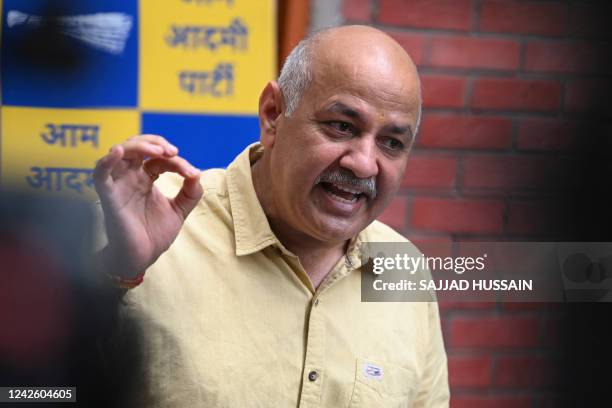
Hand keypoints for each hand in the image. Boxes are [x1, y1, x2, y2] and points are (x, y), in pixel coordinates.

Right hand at [93, 135, 202, 277]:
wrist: (142, 257)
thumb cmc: (155, 234)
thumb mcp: (179, 210)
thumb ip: (190, 192)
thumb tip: (198, 174)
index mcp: (146, 178)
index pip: (159, 159)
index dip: (177, 161)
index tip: (192, 175)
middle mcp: (130, 177)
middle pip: (137, 146)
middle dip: (155, 143)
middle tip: (173, 152)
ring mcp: (119, 184)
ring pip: (120, 152)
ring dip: (138, 146)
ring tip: (159, 151)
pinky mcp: (108, 196)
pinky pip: (100, 173)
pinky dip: (107, 160)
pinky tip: (118, 152)